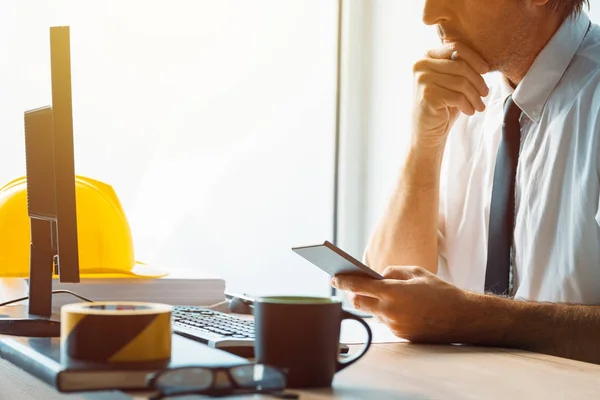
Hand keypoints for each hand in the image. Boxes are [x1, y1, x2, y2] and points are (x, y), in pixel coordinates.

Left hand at [332, 266, 470, 342]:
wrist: (462, 317)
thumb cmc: (440, 291)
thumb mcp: (417, 272)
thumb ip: (393, 272)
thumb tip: (378, 275)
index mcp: (393, 292)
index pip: (358, 286)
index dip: (343, 281)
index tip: (333, 278)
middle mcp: (390, 311)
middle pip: (358, 302)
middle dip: (353, 294)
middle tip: (351, 286)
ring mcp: (394, 325)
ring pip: (372, 313)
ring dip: (373, 304)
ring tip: (383, 294)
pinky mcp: (401, 335)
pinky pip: (386, 321)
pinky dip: (387, 313)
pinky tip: (400, 306)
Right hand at [412, 42, 489, 148]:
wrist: (427, 132)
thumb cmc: (442, 106)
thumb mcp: (451, 82)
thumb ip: (459, 67)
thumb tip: (483, 64)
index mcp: (426, 56)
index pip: (456, 48)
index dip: (475, 59)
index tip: (486, 71)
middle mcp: (421, 65)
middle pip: (461, 66)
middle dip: (478, 81)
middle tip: (485, 94)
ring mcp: (422, 80)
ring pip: (461, 82)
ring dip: (475, 96)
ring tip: (479, 106)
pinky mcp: (427, 96)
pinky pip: (457, 97)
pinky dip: (468, 105)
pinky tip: (470, 111)